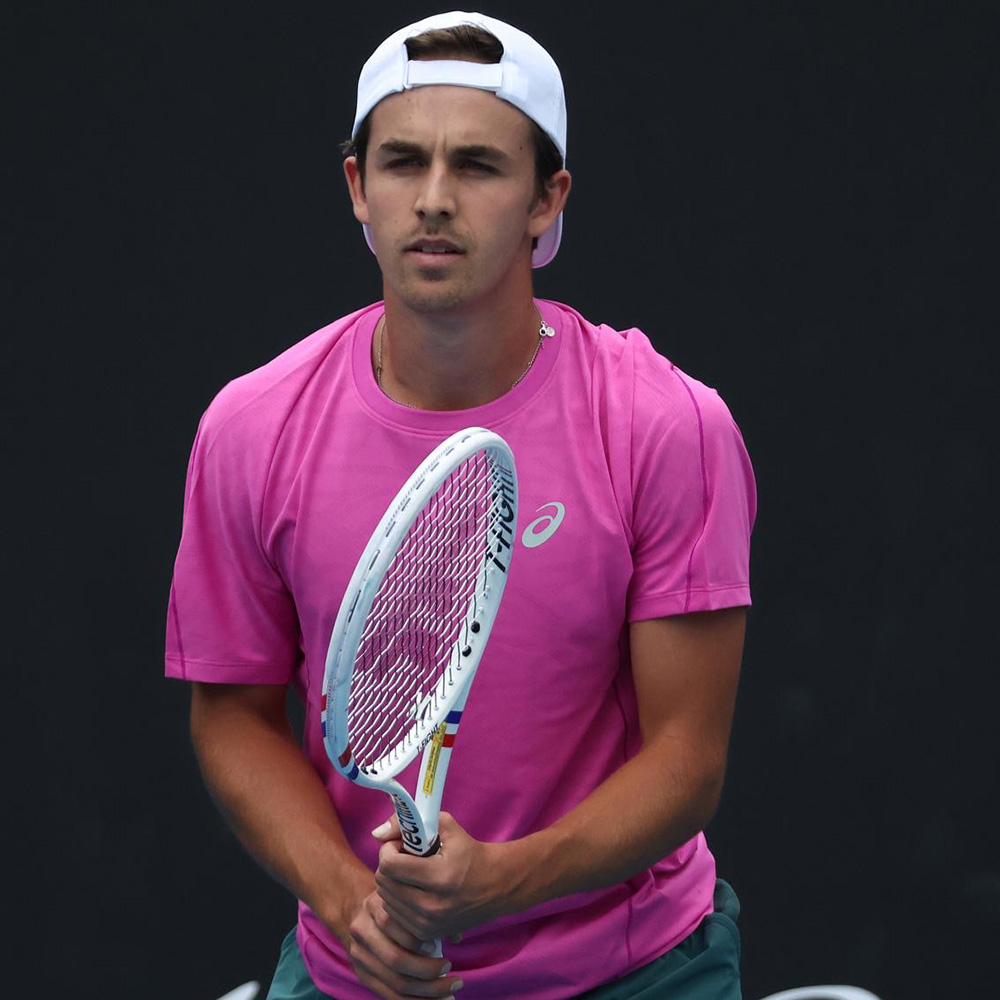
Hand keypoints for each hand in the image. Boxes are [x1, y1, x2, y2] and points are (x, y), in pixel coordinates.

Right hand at [344, 889, 463, 998]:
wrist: (361, 914)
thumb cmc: (395, 905)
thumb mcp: (406, 899)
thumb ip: (430, 913)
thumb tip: (456, 937)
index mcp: (374, 905)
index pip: (394, 925)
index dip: (419, 940)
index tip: (441, 946)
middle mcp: (362, 930)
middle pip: (395, 959)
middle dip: (428, 972)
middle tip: (456, 978)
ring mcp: (359, 955)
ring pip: (394, 981)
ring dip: (426, 993)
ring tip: (451, 994)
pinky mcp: (362, 975)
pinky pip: (389, 995)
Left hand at [373, 812, 511, 941]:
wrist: (497, 886)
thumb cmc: (470, 852)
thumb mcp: (446, 826)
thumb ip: (411, 823)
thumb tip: (377, 833)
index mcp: (438, 877)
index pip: (389, 865)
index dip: (389, 849)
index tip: (401, 843)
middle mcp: (432, 905)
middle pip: (384, 883)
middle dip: (389, 864)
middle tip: (404, 856)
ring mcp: (428, 923)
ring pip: (385, 900)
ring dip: (392, 882)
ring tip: (410, 873)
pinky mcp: (427, 933)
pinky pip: (395, 915)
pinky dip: (398, 899)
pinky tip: (413, 889)